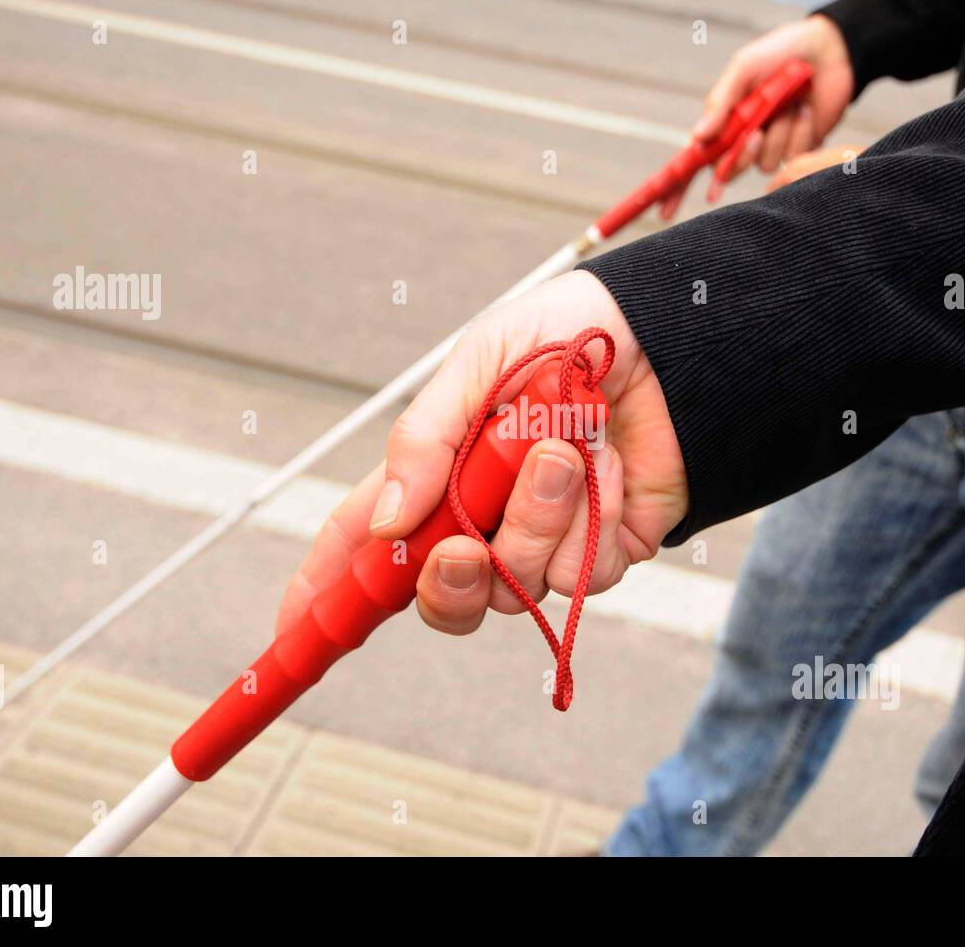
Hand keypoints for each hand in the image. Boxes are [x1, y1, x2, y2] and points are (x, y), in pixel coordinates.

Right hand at [274, 270, 687, 637]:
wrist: (673, 338)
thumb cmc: (568, 334)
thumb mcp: (482, 360)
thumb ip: (426, 437)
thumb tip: (392, 525)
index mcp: (438, 471)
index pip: (366, 541)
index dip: (327, 588)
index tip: (291, 630)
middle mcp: (485, 517)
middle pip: (443, 596)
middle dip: (452, 581)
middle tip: (467, 546)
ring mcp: (544, 541)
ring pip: (520, 586)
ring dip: (541, 520)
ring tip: (568, 450)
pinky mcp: (603, 554)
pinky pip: (583, 578)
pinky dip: (596, 521)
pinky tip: (610, 467)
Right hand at [660, 14, 853, 217]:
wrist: (828, 50)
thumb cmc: (779, 54)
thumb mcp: (743, 70)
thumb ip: (720, 104)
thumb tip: (696, 139)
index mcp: (722, 123)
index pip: (693, 161)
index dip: (676, 189)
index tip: (664, 212)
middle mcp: (742, 140)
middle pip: (728, 171)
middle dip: (742, 157)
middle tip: (757, 133)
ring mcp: (770, 147)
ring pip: (763, 166)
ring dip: (778, 135)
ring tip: (792, 104)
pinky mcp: (797, 150)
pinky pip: (791, 159)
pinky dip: (799, 134)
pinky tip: (806, 111)